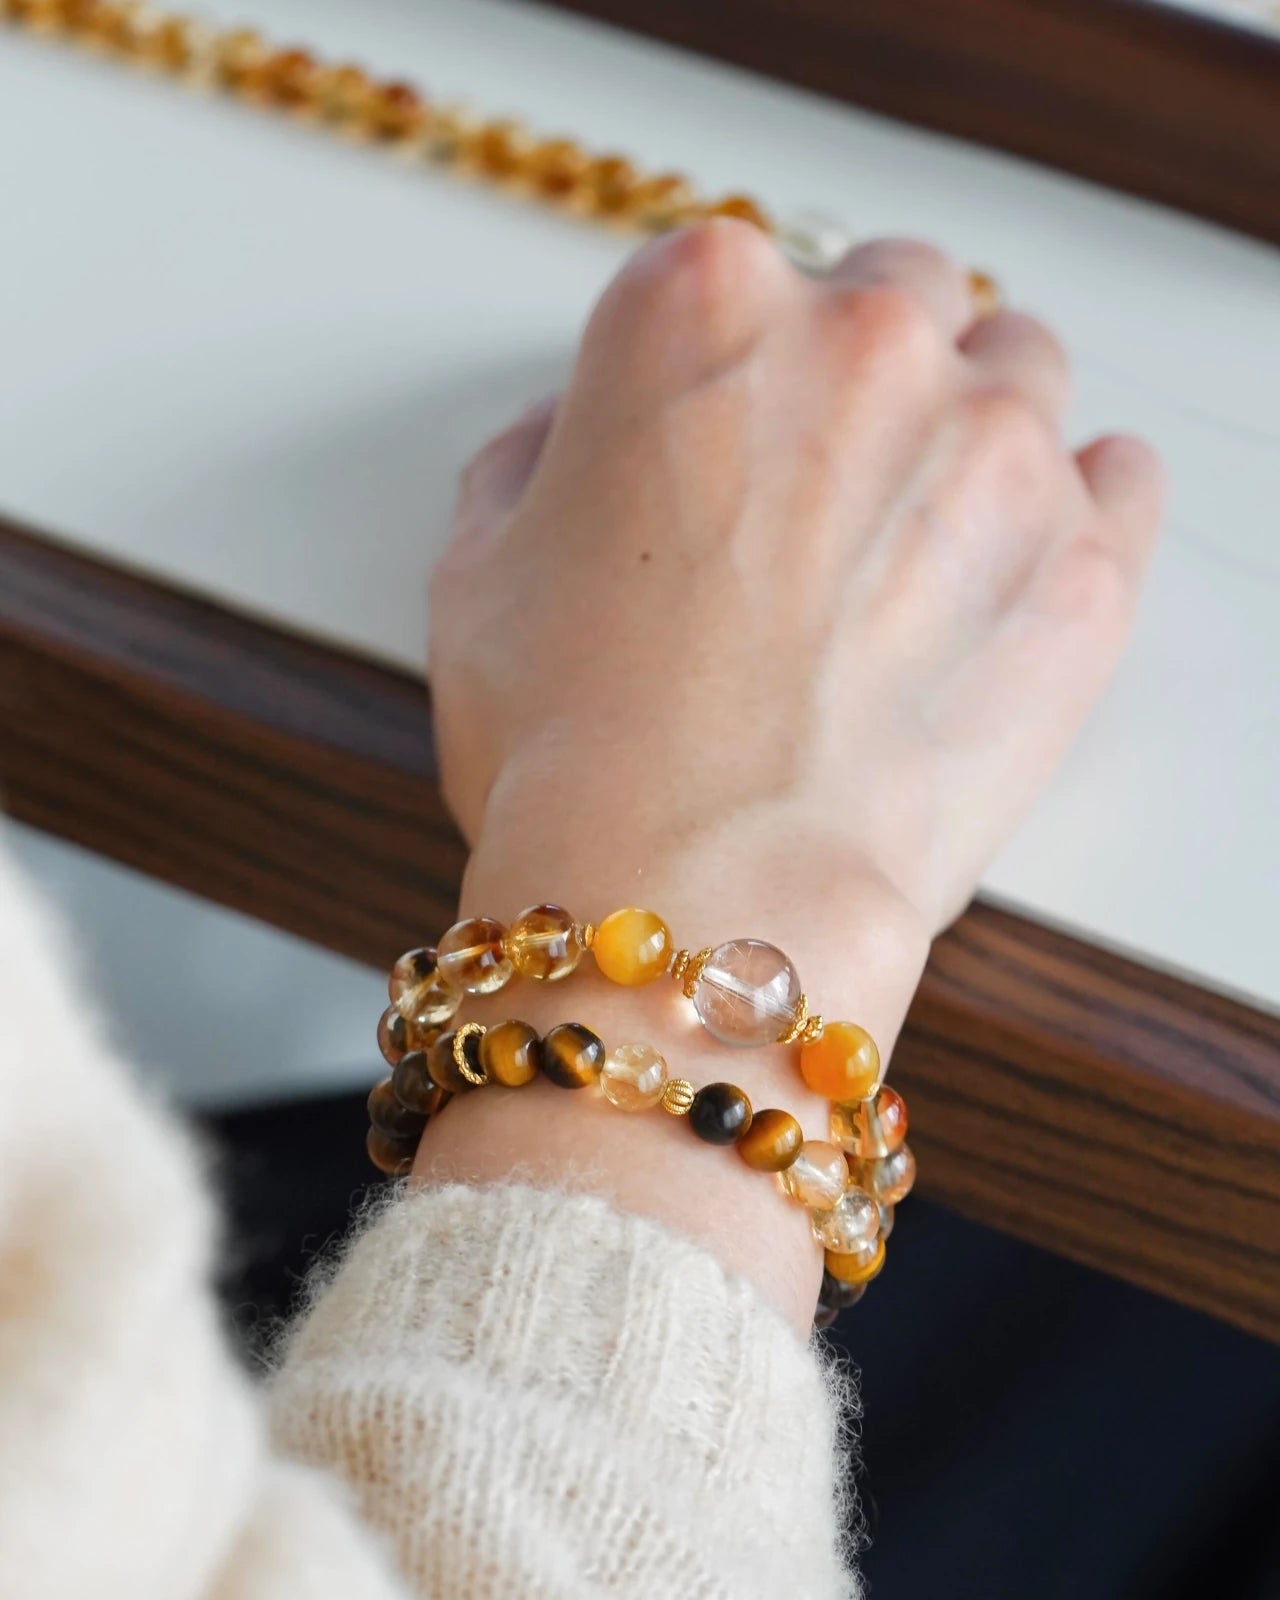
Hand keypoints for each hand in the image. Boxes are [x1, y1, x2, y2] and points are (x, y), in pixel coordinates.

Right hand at [429, 223, 1162, 1040]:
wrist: (699, 892)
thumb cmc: (575, 747)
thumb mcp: (478, 578)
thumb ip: (530, 465)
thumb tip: (568, 441)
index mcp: (701, 309)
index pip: (737, 278)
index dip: (726, 370)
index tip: (724, 436)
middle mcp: (863, 339)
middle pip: (894, 296)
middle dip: (861, 372)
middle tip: (821, 491)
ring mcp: (994, 444)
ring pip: (1016, 366)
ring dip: (972, 425)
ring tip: (916, 541)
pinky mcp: (1084, 558)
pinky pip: (1120, 474)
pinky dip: (1081, 501)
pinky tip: (1019, 561)